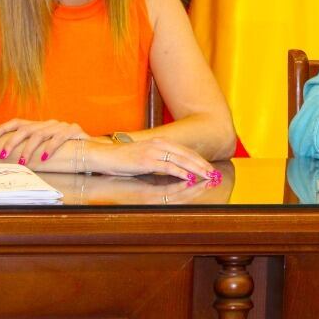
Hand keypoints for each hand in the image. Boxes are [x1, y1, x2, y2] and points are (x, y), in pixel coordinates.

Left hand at [0, 118, 89, 167]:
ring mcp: (61, 126)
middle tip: (3, 156)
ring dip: (29, 150)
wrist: (92, 148)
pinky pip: (59, 138)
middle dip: (12, 142)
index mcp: (40, 126)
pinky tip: (45, 158)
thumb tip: (8, 158)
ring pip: (40, 135)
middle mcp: (49, 124)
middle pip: (26, 129)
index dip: (3, 128)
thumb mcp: (46, 147)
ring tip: (23, 162)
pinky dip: (50, 148)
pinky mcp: (74, 131)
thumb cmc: (65, 150)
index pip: (18, 122)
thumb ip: (32, 148)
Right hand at [84, 136, 218, 183]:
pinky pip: (168, 167)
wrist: (105, 155)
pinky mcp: (147, 161)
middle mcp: (159, 144)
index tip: (209, 167)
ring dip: (196, 169)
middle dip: (202, 164)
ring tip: (207, 176)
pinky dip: (180, 172)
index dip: (199, 159)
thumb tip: (176, 168)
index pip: (185, 151)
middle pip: (187, 154)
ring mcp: (154, 152)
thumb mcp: (146, 155)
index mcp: (161, 141)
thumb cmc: (124, 158)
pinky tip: (189, 177)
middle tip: (213, 173)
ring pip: (181, 160)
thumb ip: (160, 159)